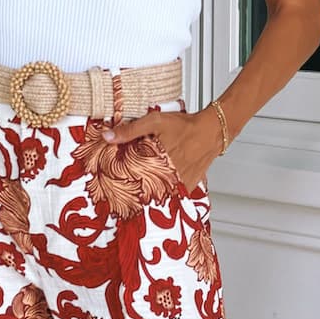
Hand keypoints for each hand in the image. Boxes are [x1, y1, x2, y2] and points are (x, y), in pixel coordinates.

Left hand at [104, 107, 218, 192]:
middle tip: (124, 191)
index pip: (133, 178)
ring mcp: (180, 183)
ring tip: (140, 193)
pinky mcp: (188, 186)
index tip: (113, 183)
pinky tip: (160, 188)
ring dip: (150, 193)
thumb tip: (108, 137)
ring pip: (160, 195)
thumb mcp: (154, 122)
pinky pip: (174, 196)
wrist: (211, 131)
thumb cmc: (185, 126)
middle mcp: (169, 175)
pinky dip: (166, 193)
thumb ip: (130, 130)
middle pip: (145, 189)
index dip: (122, 181)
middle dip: (134, 189)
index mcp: (158, 161)